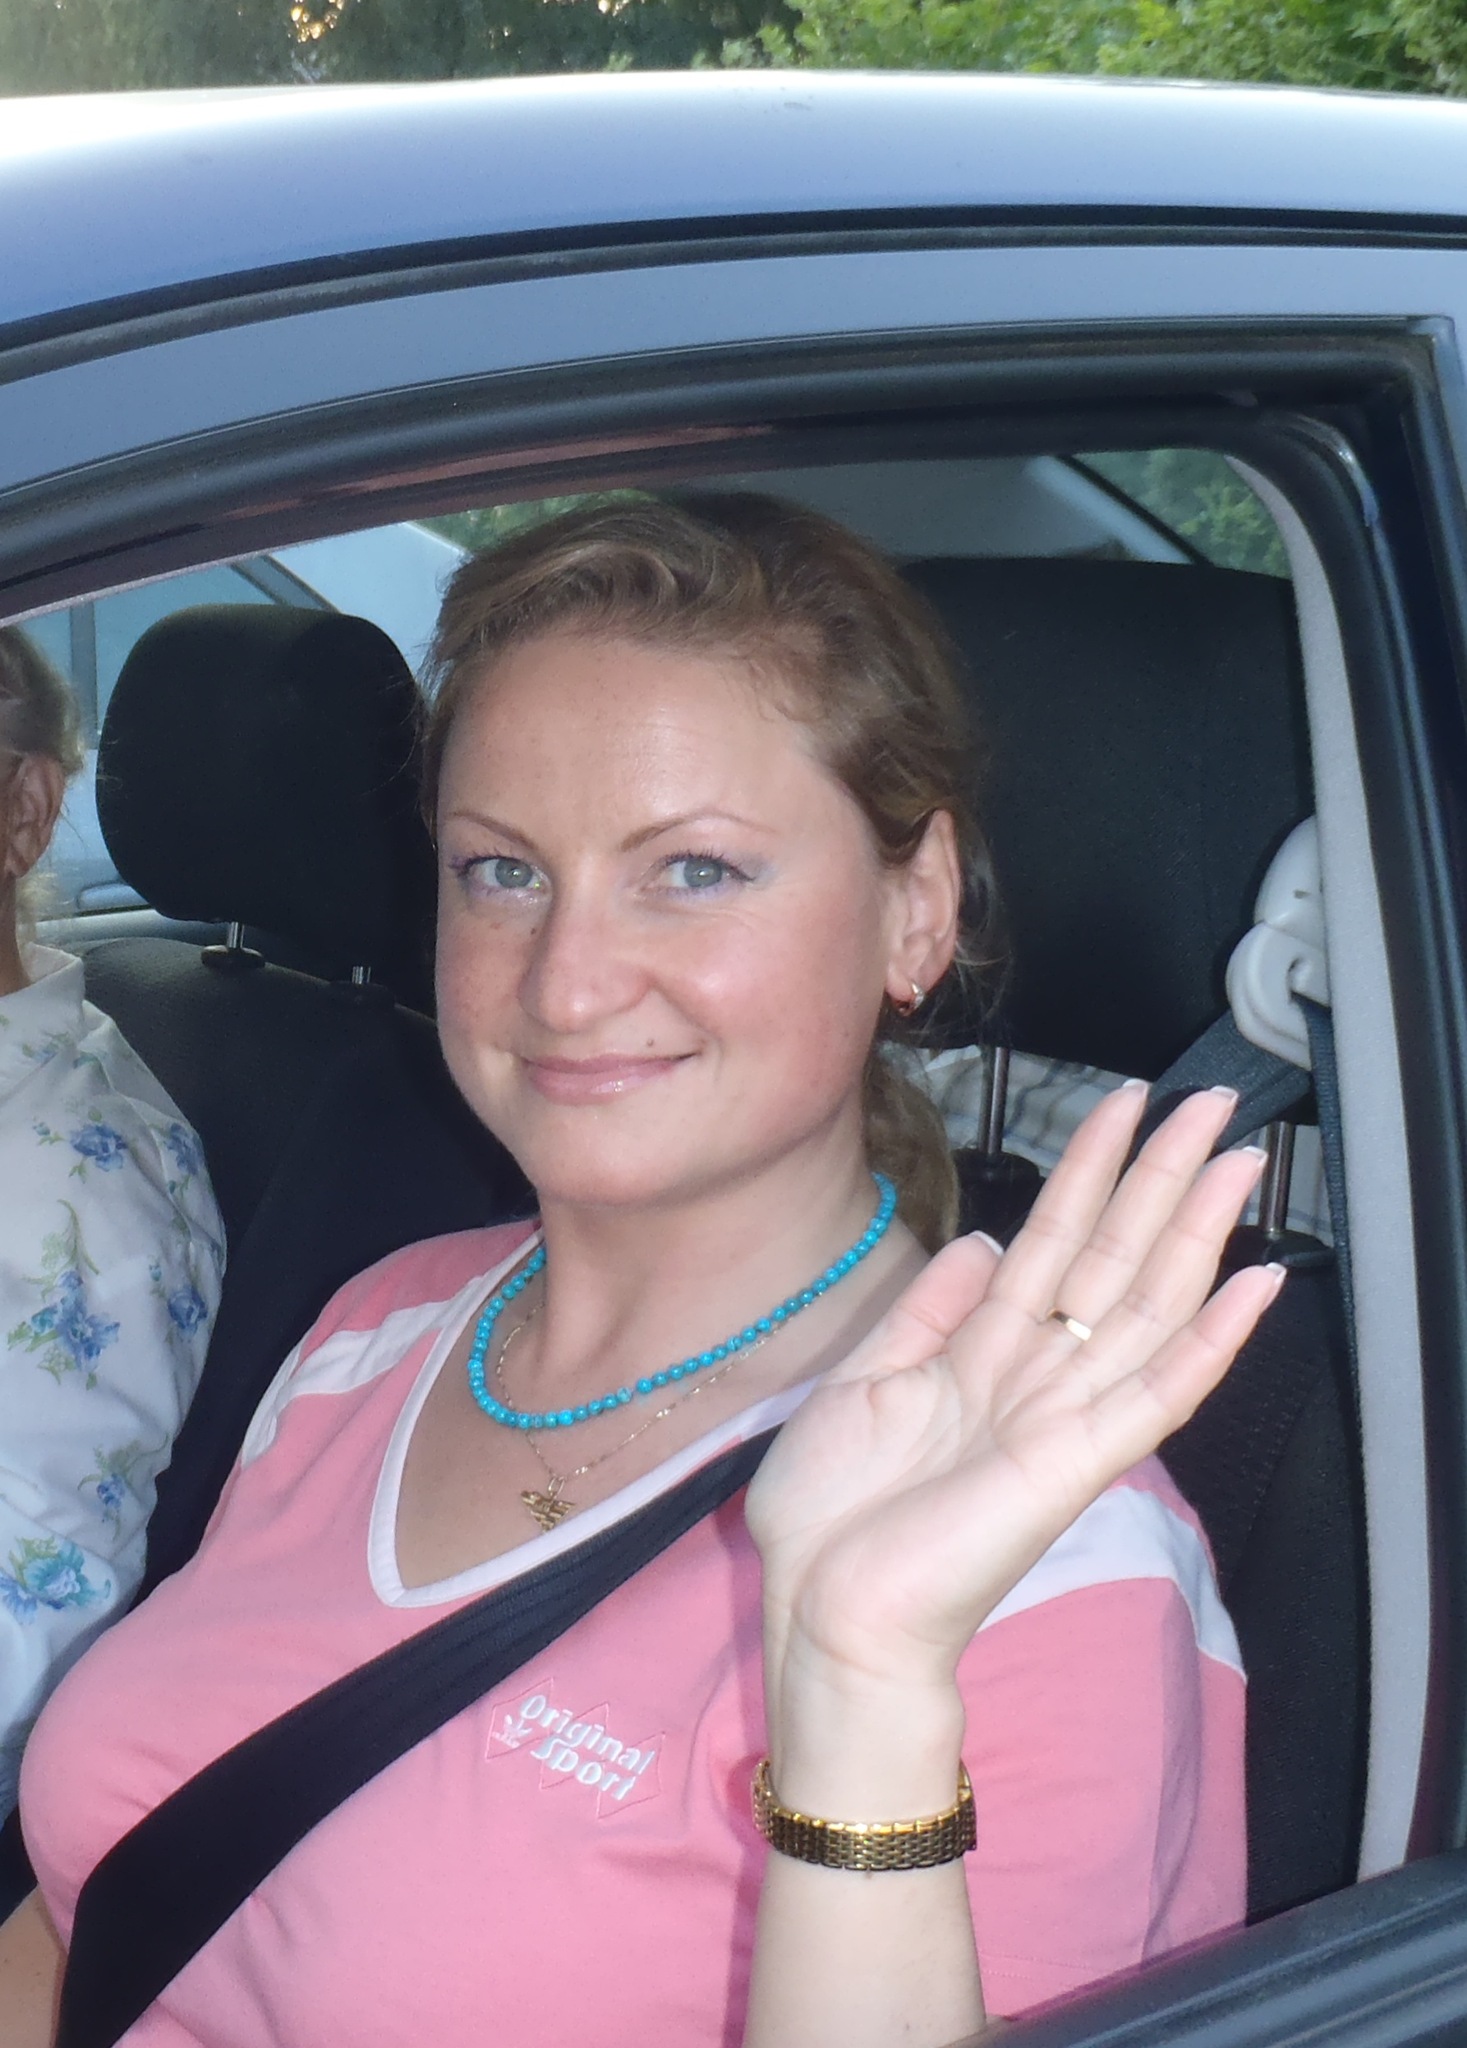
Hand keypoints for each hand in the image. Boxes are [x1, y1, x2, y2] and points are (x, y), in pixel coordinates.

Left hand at [748, 1084, 1282, 1737]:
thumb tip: (981, 1239)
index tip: (1124, 1103)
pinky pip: (1155, 1394)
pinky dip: (1207, 1342)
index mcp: (983, 1355)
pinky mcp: (1075, 1464)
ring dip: (1195, 1231)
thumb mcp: (865, 1378)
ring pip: (1144, 1304)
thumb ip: (928, 1309)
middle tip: (1211, 1102)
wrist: (824, 1612)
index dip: (1091, 1170)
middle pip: (1114, 1258)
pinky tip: (1252, 1287)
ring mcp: (1062, 1418)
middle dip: (1159, 1176)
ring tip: (1238, 1160)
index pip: (1054, 1242)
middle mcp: (1034, 1377)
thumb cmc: (833, 1514)